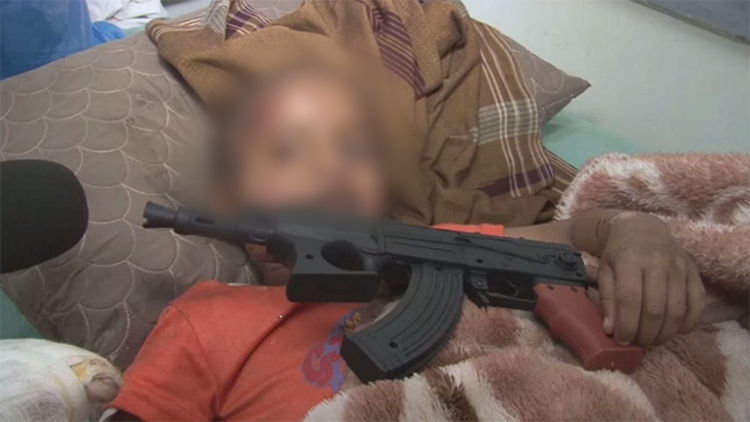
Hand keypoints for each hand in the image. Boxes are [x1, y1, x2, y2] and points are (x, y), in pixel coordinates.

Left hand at [596, 212, 705, 346]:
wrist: (643, 229)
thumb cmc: (619, 253)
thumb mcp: (604, 271)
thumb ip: (606, 299)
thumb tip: (610, 329)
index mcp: (630, 259)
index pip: (630, 299)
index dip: (626, 325)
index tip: (621, 340)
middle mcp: (658, 262)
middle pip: (655, 308)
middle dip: (646, 333)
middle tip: (638, 343)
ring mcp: (679, 266)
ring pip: (677, 309)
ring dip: (665, 332)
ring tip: (653, 339)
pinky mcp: (694, 271)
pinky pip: (698, 302)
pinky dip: (689, 322)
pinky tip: (676, 330)